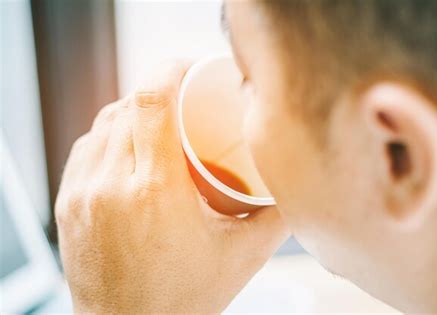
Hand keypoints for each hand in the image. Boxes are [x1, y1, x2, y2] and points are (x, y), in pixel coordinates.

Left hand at [55, 61, 288, 313]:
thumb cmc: (182, 300)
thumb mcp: (242, 256)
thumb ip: (274, 214)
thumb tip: (293, 182)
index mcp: (155, 191)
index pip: (151, 102)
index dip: (168, 71)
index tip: (187, 69)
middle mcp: (111, 186)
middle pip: (128, 106)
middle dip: (158, 94)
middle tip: (183, 104)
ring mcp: (83, 193)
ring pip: (104, 123)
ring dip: (132, 113)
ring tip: (158, 125)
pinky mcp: (68, 203)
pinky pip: (86, 147)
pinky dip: (109, 135)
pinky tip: (129, 147)